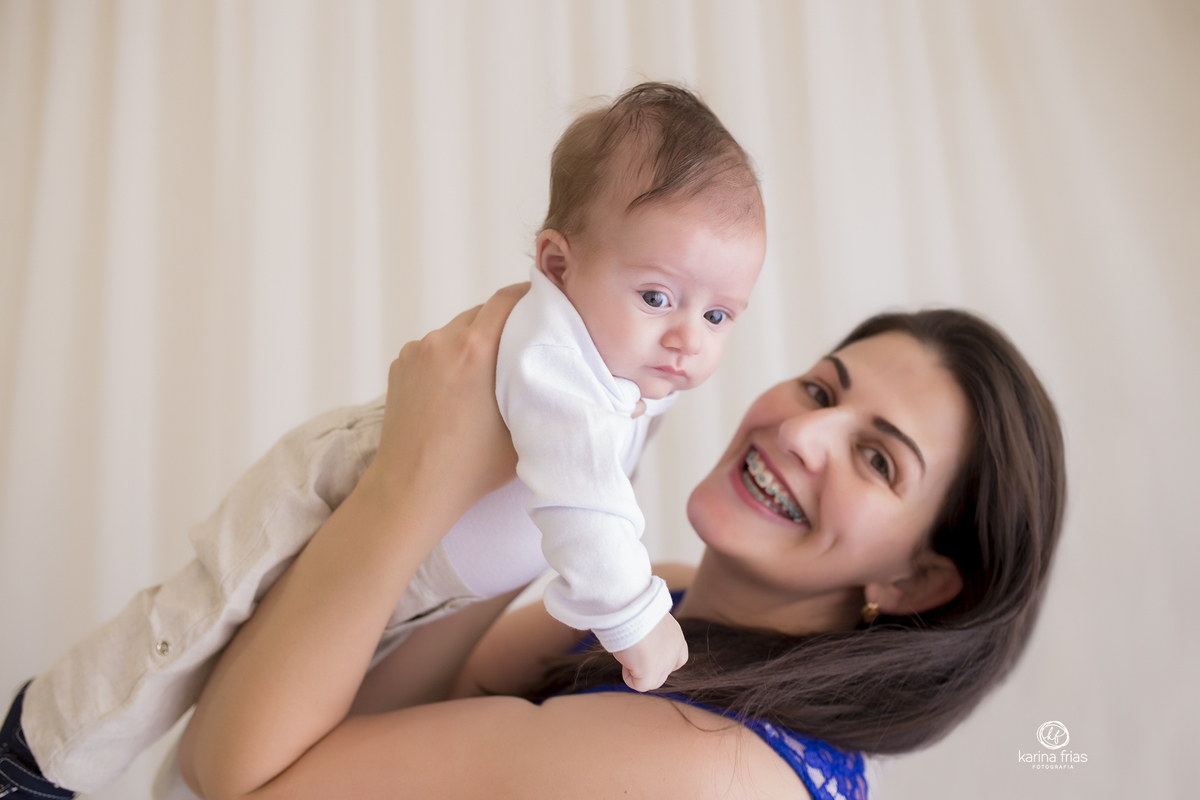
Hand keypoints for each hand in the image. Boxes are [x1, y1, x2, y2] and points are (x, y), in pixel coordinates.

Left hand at [368, 283, 529, 523]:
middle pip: (481, 313)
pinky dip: (447, 360)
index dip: (529, 296)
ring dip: (472, 342)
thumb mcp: (522, 429)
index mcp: (476, 350)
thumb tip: (559, 378)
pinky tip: (456, 390)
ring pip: (455, 331)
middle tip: (520, 346)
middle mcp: (442, 342)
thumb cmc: (471, 467)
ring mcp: (416, 352)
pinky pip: (432, 350)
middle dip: (502, 324)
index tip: (542, 303)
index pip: (507, 299)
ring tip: (486, 374)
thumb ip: (539, 394)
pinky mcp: (399, 366)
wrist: (411, 488)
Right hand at [612, 613, 688, 692]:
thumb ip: (651, 634)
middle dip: (648, 666)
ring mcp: (665, 663)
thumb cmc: (633, 608)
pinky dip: (629, 677)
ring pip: (653, 681)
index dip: (661, 660)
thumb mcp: (648, 620)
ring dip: (638, 671)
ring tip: (628, 652)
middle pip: (664, 672)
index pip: (679, 658)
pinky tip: (625, 659)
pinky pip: (639, 685)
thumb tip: (641, 645)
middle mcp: (675, 650)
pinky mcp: (651, 673)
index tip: (646, 652)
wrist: (629, 608)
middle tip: (634, 649)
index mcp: (676, 635)